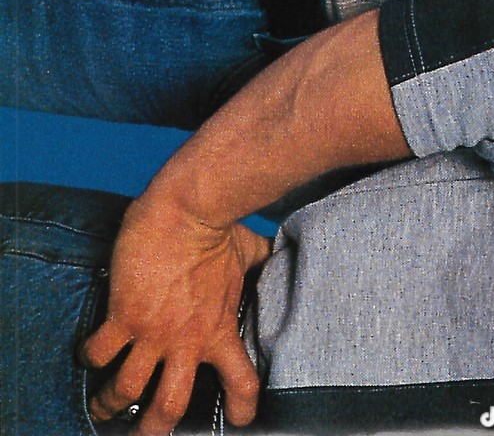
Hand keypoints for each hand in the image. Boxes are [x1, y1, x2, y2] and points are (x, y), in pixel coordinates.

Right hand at [81, 192, 270, 435]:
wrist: (190, 207)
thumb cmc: (220, 226)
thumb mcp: (248, 251)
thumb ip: (260, 262)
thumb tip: (278, 250)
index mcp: (219, 330)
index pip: (242, 383)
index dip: (242, 408)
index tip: (239, 419)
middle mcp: (185, 341)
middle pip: (169, 409)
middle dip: (154, 432)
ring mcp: (152, 332)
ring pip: (125, 391)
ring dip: (110, 405)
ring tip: (103, 408)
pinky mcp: (124, 314)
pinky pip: (100, 351)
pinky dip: (91, 358)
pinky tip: (87, 355)